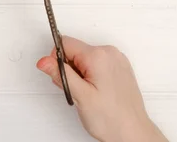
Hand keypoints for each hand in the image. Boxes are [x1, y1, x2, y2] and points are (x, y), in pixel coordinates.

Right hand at [37, 37, 167, 141]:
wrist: (133, 133)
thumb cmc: (112, 119)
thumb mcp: (79, 96)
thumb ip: (60, 74)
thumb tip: (44, 60)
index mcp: (98, 55)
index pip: (65, 43)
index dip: (58, 60)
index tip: (62, 77)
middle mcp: (109, 52)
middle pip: (76, 50)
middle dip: (70, 69)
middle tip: (77, 91)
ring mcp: (117, 59)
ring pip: (86, 57)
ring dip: (81, 73)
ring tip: (89, 94)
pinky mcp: (120, 66)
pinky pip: (98, 62)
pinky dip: (93, 74)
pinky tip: (97, 91)